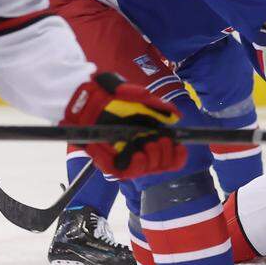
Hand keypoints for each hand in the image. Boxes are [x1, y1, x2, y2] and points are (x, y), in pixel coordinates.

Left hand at [62, 72, 186, 178]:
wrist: (87, 94)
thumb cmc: (112, 95)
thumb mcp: (137, 97)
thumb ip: (157, 106)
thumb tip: (176, 115)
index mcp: (150, 137)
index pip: (171, 158)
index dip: (177, 156)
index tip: (178, 146)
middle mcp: (138, 149)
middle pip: (159, 166)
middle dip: (160, 155)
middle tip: (154, 141)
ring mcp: (122, 155)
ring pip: (140, 170)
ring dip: (146, 161)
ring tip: (142, 146)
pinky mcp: (105, 158)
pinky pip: (115, 169)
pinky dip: (122, 163)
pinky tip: (121, 151)